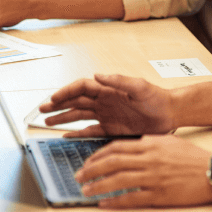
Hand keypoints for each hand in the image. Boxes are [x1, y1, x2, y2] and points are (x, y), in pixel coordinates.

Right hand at [40, 73, 175, 137]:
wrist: (170, 114)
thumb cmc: (157, 98)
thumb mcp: (139, 87)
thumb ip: (118, 81)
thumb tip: (97, 75)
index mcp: (108, 89)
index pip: (82, 87)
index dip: (66, 92)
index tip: (53, 99)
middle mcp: (104, 101)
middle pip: (75, 101)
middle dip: (58, 105)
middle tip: (41, 110)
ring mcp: (106, 114)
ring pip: (79, 115)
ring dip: (63, 118)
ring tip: (47, 122)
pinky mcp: (111, 128)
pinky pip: (90, 131)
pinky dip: (77, 133)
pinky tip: (65, 135)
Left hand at [76, 135, 211, 207]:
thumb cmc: (193, 157)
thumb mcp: (170, 142)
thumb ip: (150, 143)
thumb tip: (133, 146)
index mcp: (150, 145)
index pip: (116, 148)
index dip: (98, 155)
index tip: (87, 162)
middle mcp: (148, 159)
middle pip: (112, 163)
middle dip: (91, 170)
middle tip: (78, 176)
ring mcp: (153, 178)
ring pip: (117, 181)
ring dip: (98, 186)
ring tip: (85, 191)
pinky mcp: (159, 195)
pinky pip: (132, 198)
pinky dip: (115, 201)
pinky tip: (104, 204)